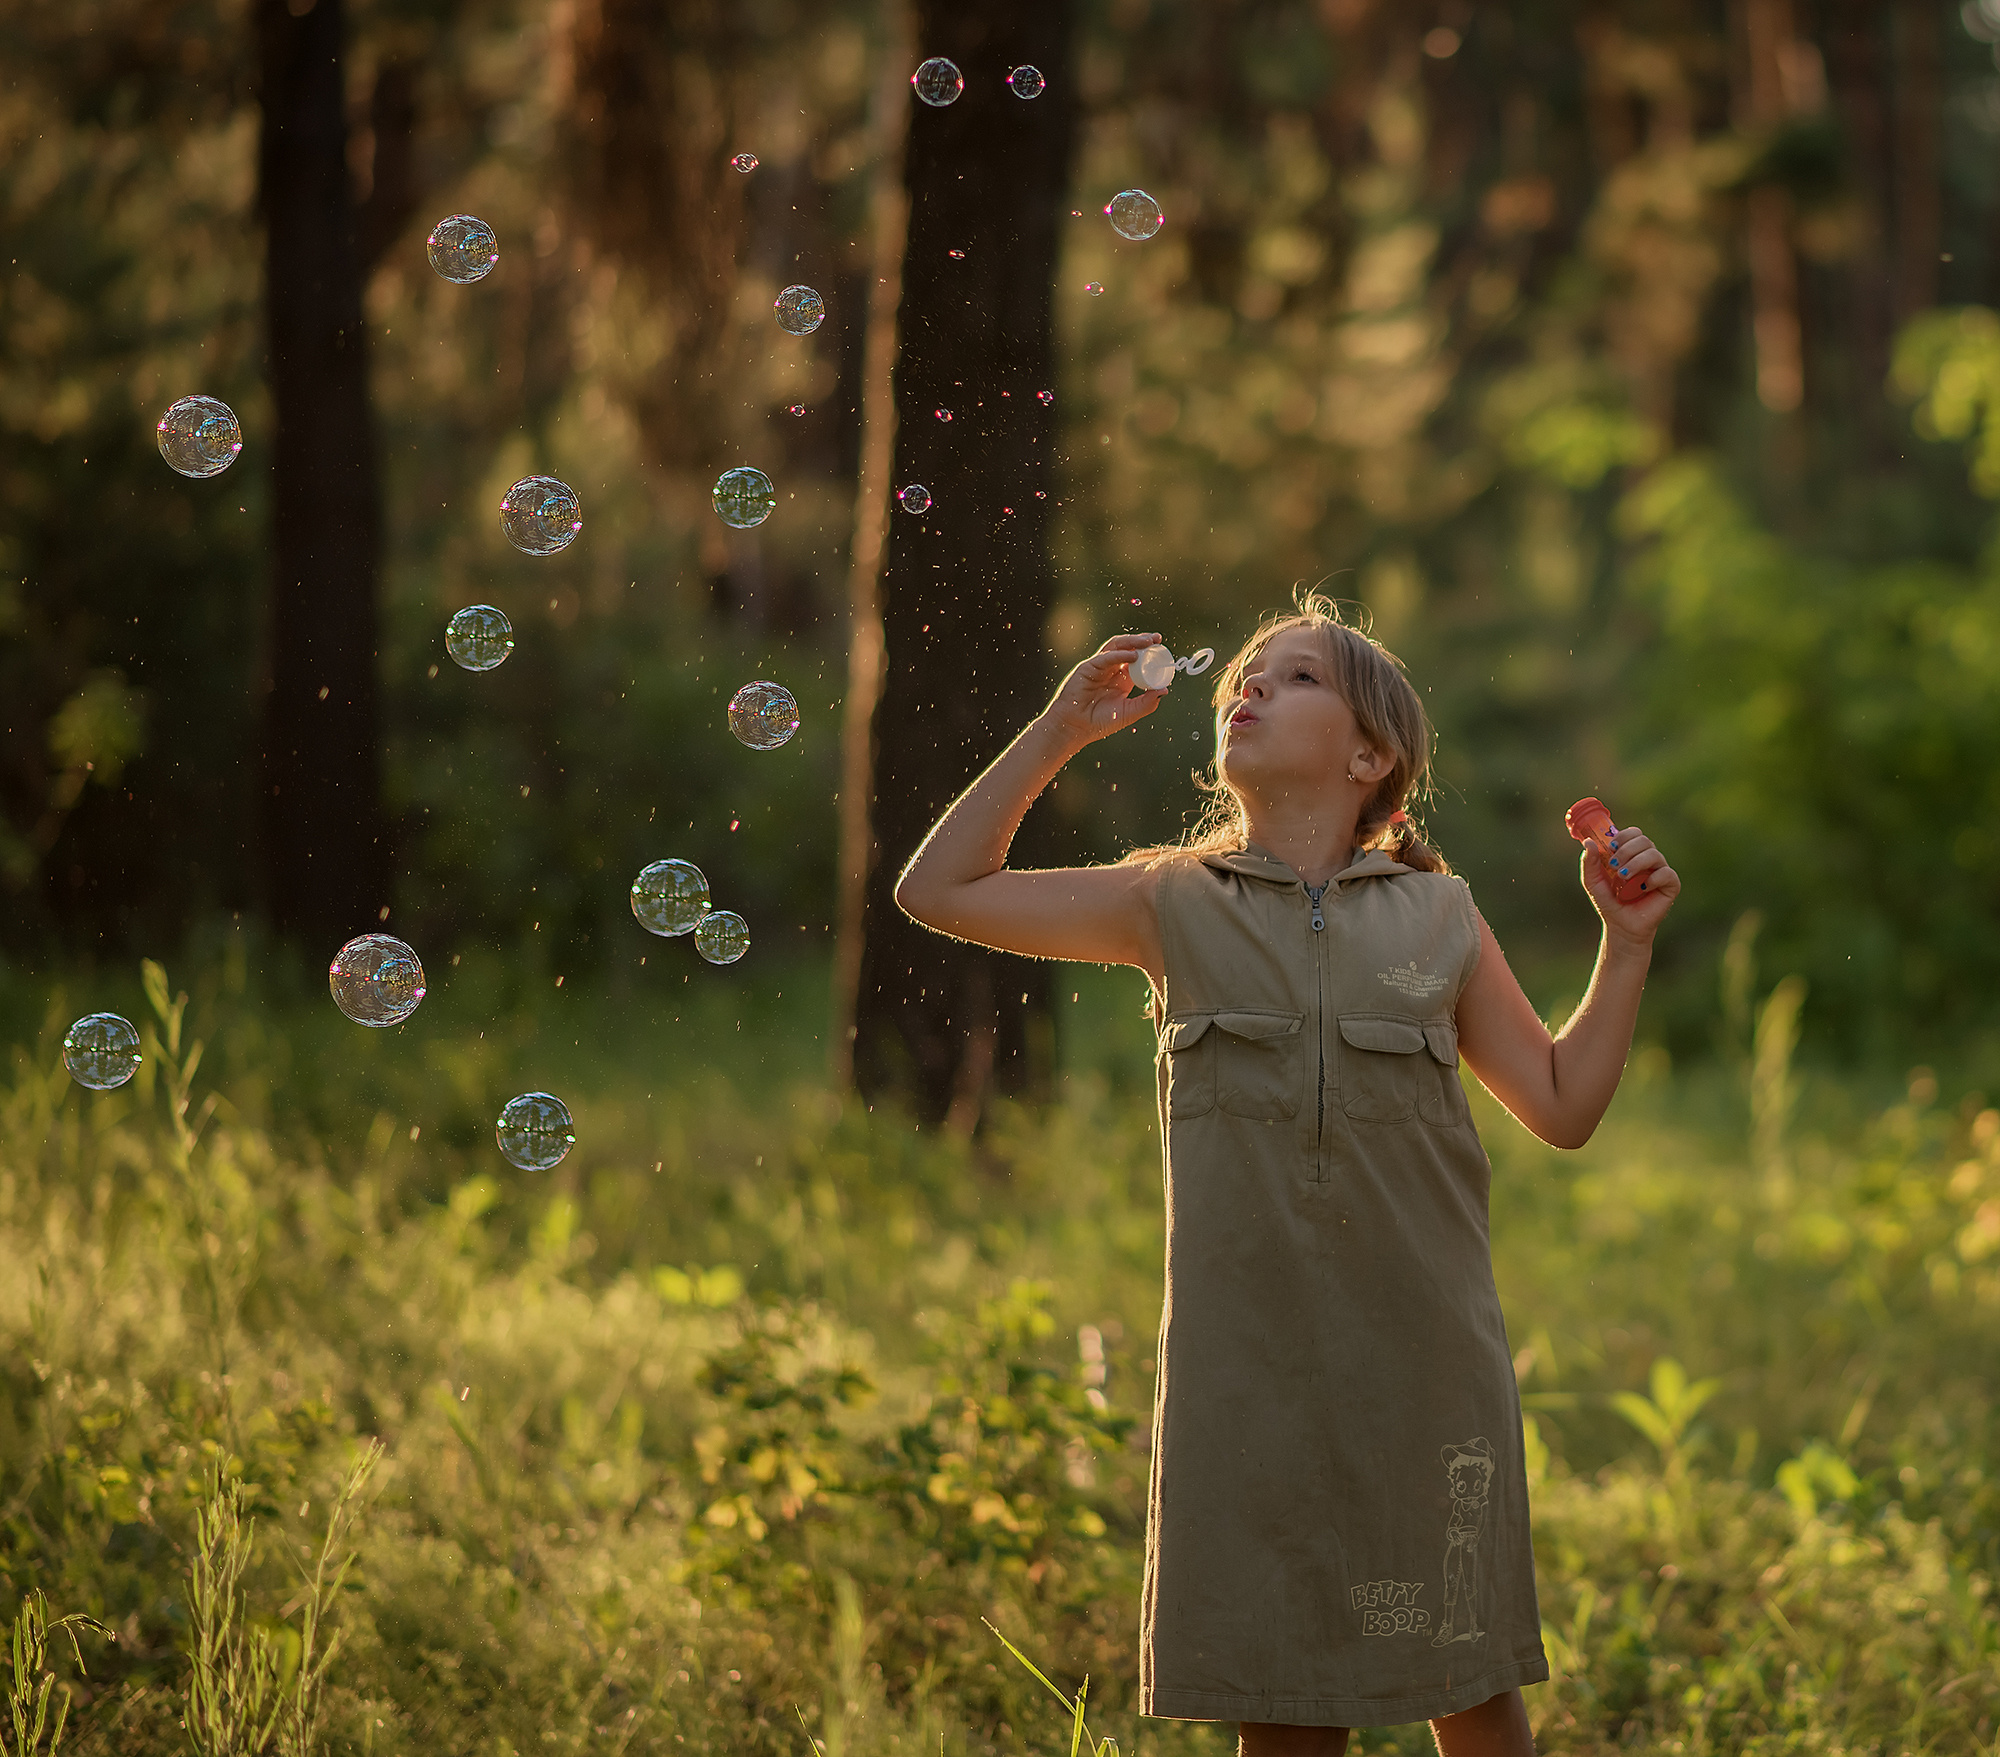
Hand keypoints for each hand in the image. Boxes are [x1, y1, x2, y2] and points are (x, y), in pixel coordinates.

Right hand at [1041, 633, 1168, 747]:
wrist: (1075, 727)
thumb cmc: (1099, 722)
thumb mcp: (1128, 713)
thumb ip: (1146, 703)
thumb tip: (1165, 690)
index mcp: (1122, 679)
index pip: (1138, 660)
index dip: (1150, 653)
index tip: (1163, 650)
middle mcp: (1111, 670)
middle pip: (1128, 648)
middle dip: (1143, 641)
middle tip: (1157, 639)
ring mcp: (1099, 667)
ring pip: (1116, 647)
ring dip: (1132, 641)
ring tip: (1148, 641)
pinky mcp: (1088, 667)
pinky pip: (1105, 657)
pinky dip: (1120, 654)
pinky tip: (1133, 655)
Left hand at [1581, 824, 1679, 944]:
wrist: (1621, 925)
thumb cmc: (1609, 901)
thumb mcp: (1593, 881)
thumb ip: (1589, 862)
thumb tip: (1588, 842)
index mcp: (1632, 854)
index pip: (1634, 834)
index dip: (1624, 836)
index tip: (1612, 846)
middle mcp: (1648, 859)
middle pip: (1644, 840)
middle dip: (1627, 849)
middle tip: (1614, 864)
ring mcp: (1660, 871)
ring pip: (1654, 854)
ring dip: (1636, 863)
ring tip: (1622, 876)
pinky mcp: (1671, 885)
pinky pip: (1666, 873)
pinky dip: (1652, 878)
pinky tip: (1641, 888)